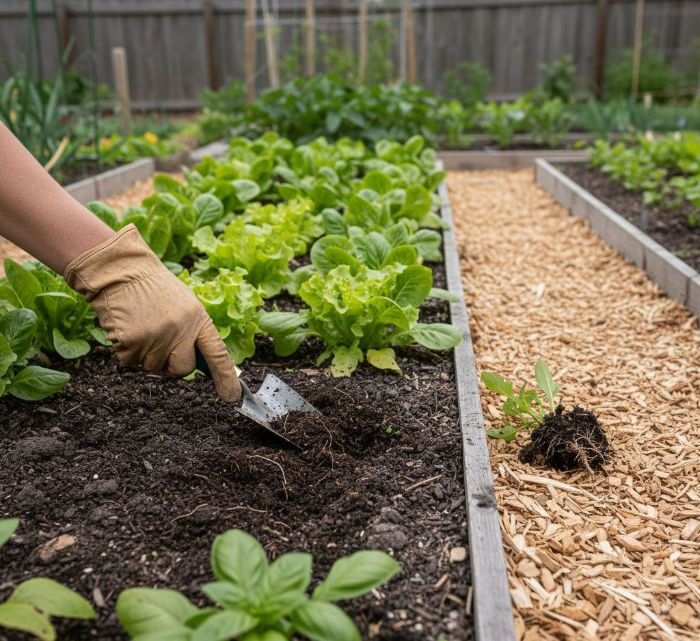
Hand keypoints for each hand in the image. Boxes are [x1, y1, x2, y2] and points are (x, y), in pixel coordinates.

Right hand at [64, 224, 240, 401]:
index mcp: (198, 320)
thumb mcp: (186, 306)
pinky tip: (129, 328)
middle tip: (163, 345)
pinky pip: (132, 362)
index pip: (218, 354)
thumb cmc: (155, 289)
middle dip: (173, 366)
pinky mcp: (131, 344)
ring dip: (148, 355)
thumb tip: (202, 365)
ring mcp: (156, 339)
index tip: (232, 397)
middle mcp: (180, 332)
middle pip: (183, 371)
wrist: (122, 272)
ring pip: (154, 368)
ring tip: (143, 326)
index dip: (227, 378)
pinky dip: (129, 351)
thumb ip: (194, 333)